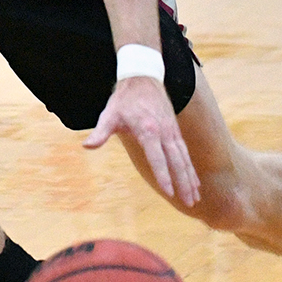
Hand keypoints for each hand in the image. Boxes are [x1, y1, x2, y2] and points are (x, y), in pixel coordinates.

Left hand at [84, 76, 200, 205]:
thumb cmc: (124, 99)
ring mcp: (172, 132)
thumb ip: (100, 132)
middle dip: (183, 183)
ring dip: (191, 179)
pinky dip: (191, 168)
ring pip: (184, 159)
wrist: (143, 78)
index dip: (164, 176)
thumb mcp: (109, 114)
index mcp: (148, 131)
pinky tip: (195, 182)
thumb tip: (86, 145)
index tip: (170, 192)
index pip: (158, 158)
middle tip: (189, 203)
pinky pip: (186, 153)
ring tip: (194, 198)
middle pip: (177, 162)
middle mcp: (164, 133)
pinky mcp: (175, 131)